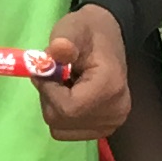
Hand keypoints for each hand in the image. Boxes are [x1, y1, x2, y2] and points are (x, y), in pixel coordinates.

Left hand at [38, 1, 129, 140]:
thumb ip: (63, 40)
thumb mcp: (72, 28)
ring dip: (54, 107)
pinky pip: (68, 132)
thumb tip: (57, 50)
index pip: (67, 108)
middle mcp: (115, 111)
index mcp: (109, 86)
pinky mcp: (105, 129)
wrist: (109, 37)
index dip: (48, 91)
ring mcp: (112, 123)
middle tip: (54, 75)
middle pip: (62, 120)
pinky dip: (62, 116)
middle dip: (49, 97)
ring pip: (61, 128)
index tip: (45, 71)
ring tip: (65, 85)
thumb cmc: (87, 32)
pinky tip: (71, 95)